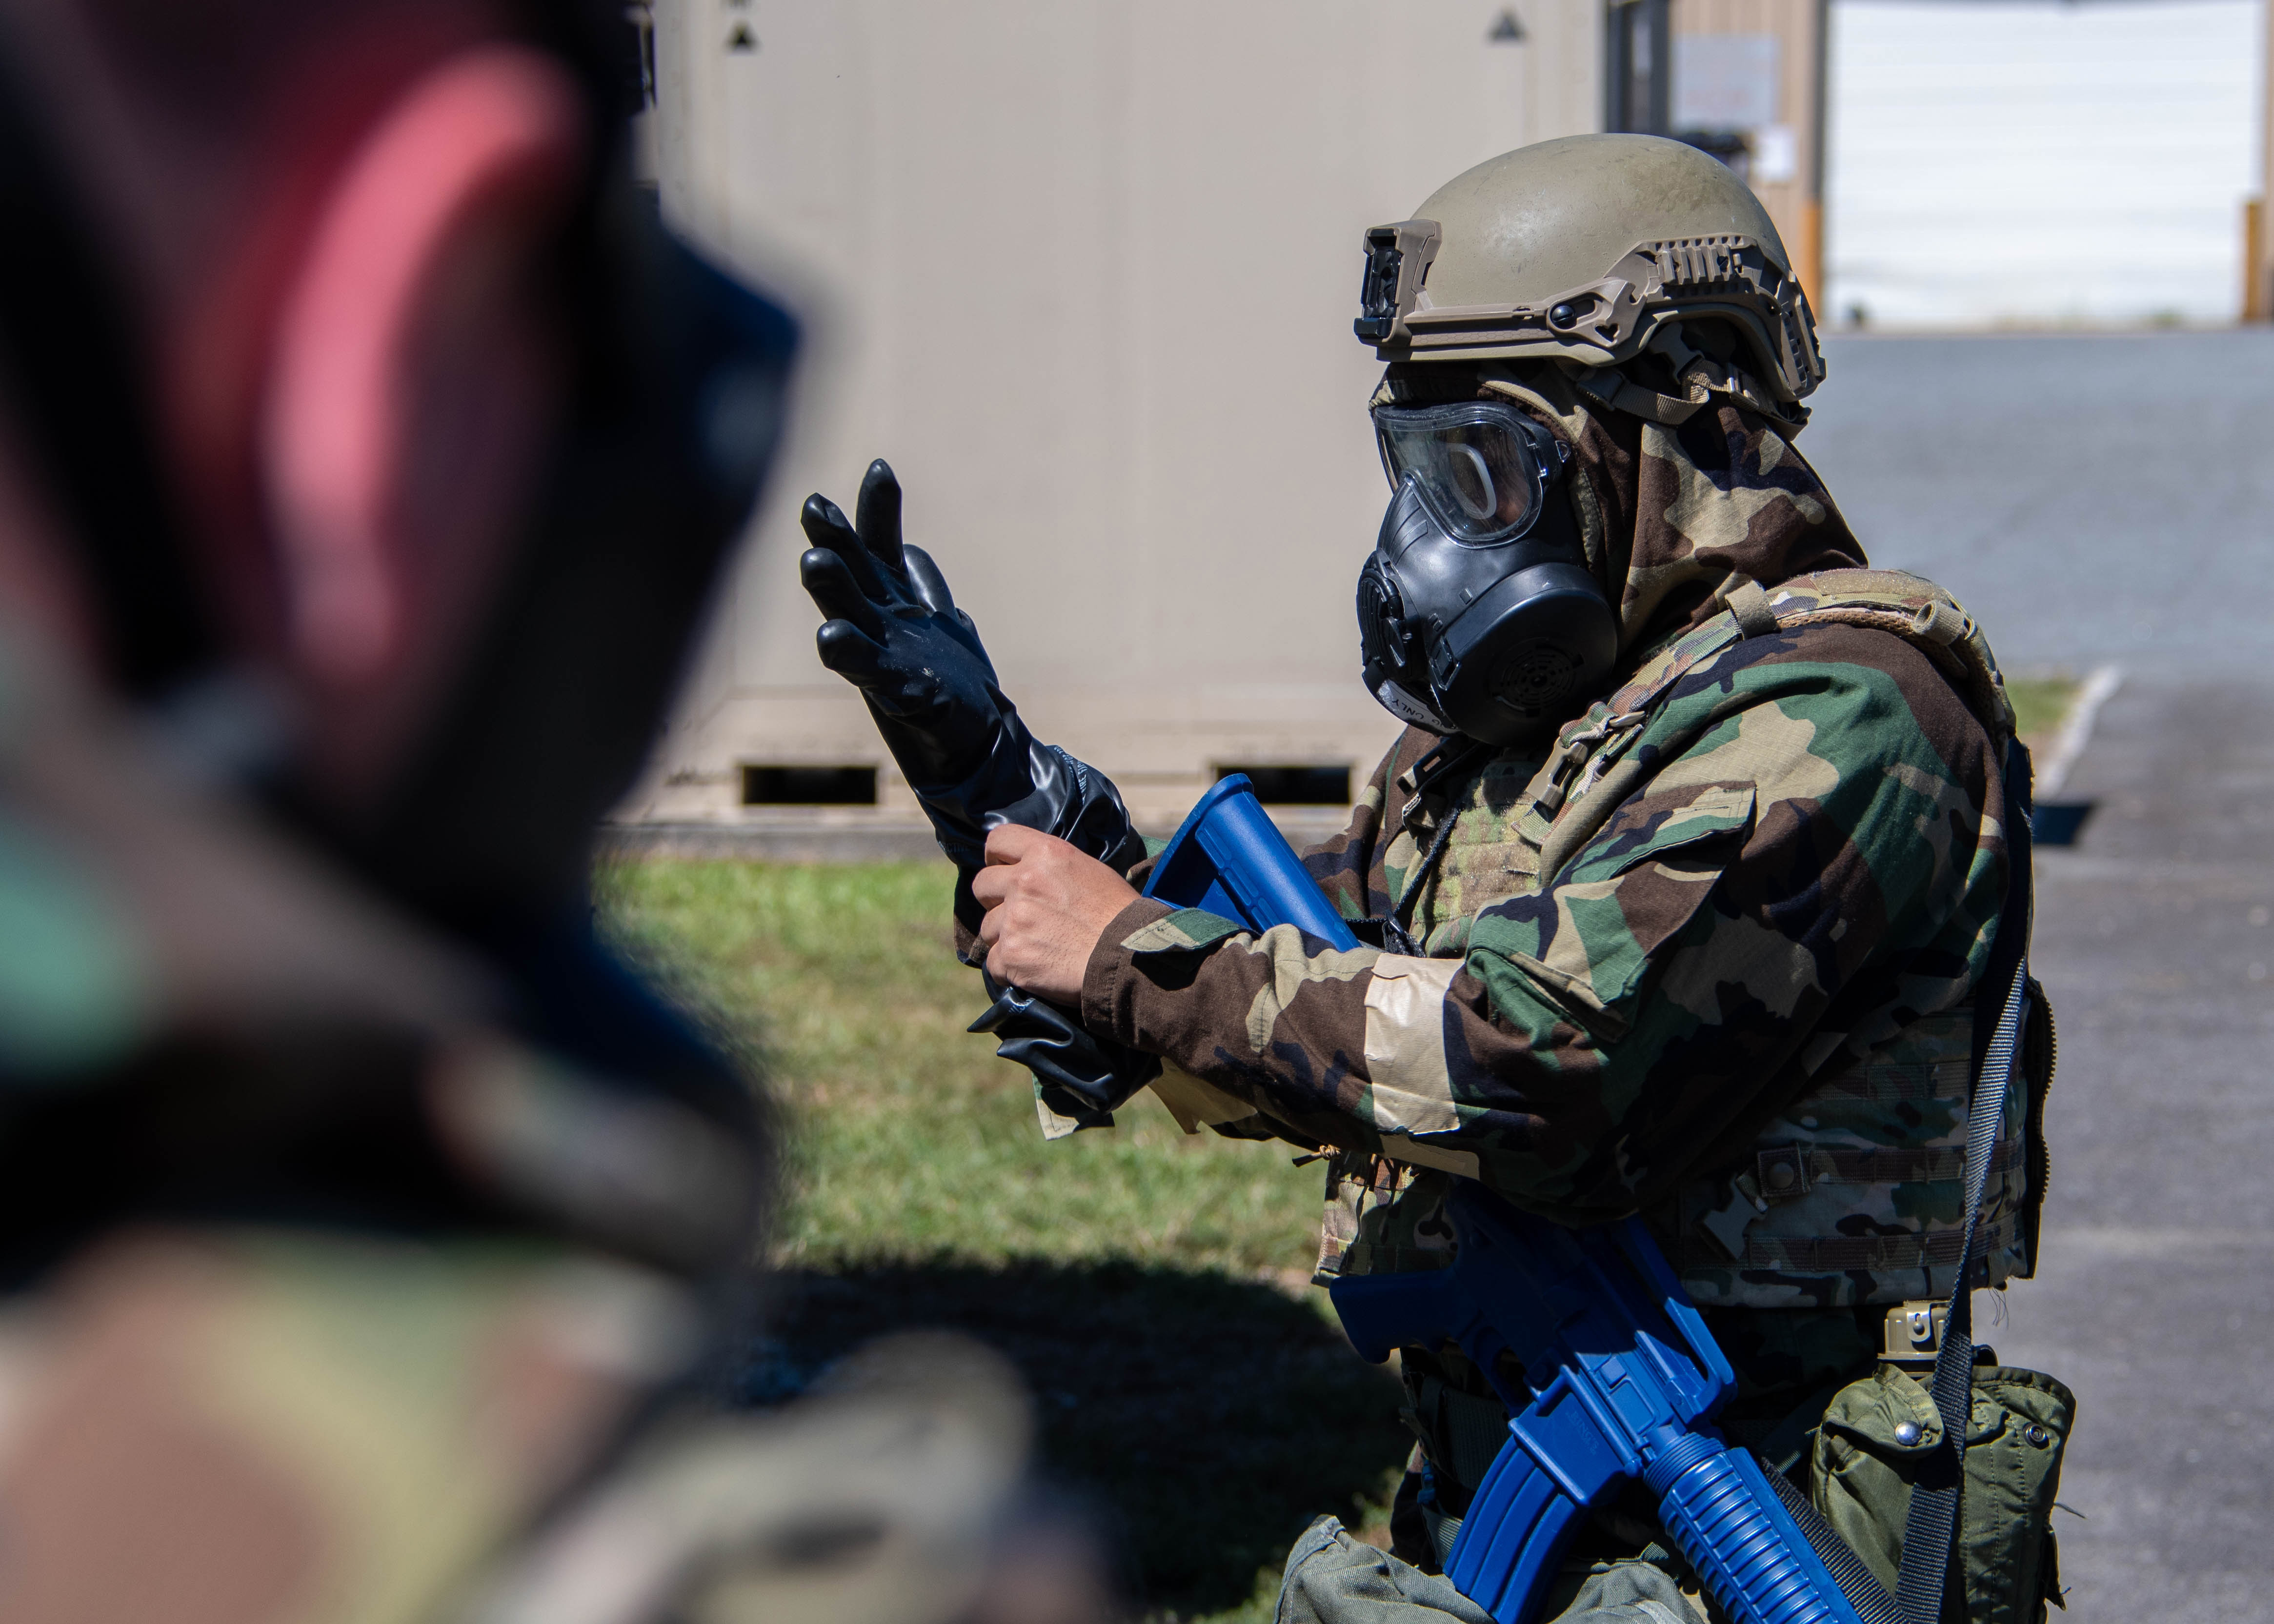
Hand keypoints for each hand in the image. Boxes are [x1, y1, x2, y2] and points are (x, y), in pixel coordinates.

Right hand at [798, 460, 1003, 788]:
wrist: (976, 743)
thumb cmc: (949, 683)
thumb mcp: (939, 623)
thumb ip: (922, 586)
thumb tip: (912, 551)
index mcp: (895, 602)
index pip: (881, 547)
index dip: (879, 510)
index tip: (882, 467)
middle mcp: (882, 623)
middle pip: (855, 573)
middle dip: (837, 540)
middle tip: (816, 505)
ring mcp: (885, 656)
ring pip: (852, 614)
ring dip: (833, 588)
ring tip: (814, 561)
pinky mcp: (897, 692)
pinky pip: (866, 668)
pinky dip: (848, 651)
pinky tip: (829, 634)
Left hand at [971, 825, 1139, 1003]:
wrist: (1130, 957)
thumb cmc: (1120, 915)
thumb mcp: (1090, 870)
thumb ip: (1052, 867)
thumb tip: (1031, 872)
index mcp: (1045, 854)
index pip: (997, 840)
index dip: (996, 858)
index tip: (1004, 871)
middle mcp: (1023, 882)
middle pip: (981, 885)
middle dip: (995, 900)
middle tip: (1020, 915)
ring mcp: (1014, 920)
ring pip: (987, 928)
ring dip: (1005, 938)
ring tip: (1036, 947)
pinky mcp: (1011, 956)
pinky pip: (993, 963)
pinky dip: (1009, 970)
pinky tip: (1033, 970)